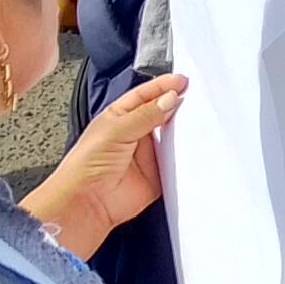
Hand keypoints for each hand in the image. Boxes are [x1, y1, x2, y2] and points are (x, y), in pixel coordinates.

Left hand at [27, 74, 183, 256]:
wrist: (88, 202)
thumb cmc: (87, 165)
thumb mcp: (117, 130)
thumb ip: (146, 115)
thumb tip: (170, 99)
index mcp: (120, 117)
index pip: (145, 96)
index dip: (163, 87)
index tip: (182, 81)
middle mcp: (134, 134)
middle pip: (161, 114)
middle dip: (177, 105)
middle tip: (194, 97)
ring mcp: (147, 154)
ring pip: (172, 136)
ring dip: (183, 130)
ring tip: (197, 119)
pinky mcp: (157, 174)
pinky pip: (176, 162)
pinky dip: (186, 156)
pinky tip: (194, 146)